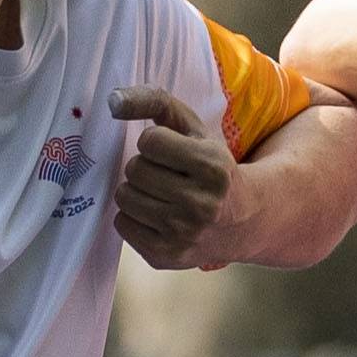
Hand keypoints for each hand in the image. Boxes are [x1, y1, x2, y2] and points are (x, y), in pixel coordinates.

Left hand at [107, 86, 239, 265]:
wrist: (243, 221)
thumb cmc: (210, 168)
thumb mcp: (195, 130)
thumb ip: (156, 102)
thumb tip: (113, 100)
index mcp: (214, 167)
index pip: (150, 141)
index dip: (157, 144)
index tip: (174, 153)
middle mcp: (201, 204)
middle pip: (135, 169)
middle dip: (145, 167)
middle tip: (168, 176)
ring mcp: (183, 234)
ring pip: (124, 197)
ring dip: (137, 191)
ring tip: (161, 195)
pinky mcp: (165, 256)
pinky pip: (121, 224)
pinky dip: (133, 216)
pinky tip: (157, 216)